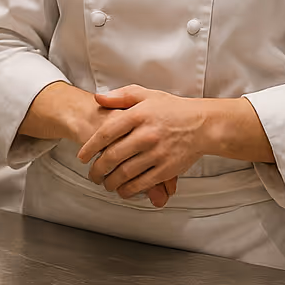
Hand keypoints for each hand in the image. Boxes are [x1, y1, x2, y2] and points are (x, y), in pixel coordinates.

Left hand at [30, 84, 177, 208]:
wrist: (203, 124)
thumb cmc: (173, 109)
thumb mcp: (146, 95)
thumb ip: (120, 96)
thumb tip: (97, 98)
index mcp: (139, 114)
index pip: (106, 133)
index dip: (90, 147)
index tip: (82, 157)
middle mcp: (147, 134)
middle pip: (112, 156)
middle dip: (97, 170)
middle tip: (92, 175)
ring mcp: (157, 153)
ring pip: (124, 173)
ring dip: (110, 182)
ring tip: (105, 183)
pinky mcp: (167, 169)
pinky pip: (142, 184)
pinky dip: (128, 190)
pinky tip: (123, 190)